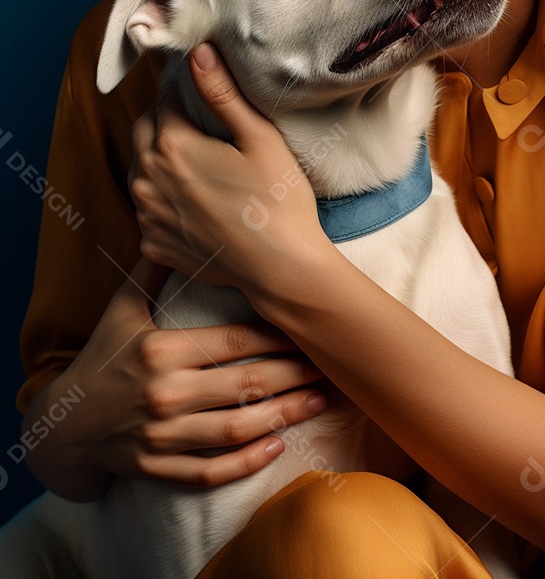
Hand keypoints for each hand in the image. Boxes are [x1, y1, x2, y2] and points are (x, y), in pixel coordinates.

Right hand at [24, 258, 329, 496]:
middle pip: (246, 384)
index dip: (278, 337)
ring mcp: (161, 435)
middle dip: (295, 374)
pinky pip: (211, 471)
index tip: (308, 330)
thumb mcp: (122, 311)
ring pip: (236, 428)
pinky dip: (247, 462)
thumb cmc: (102, 358)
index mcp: (161, 350)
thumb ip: (154, 272)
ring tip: (317, 402)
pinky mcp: (158, 468)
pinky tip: (277, 445)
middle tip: (328, 366)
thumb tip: (177, 225)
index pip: (235, 341)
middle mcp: (164, 393)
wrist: (62, 425)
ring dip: (284, 416)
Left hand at [130, 43, 326, 290]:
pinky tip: (195, 199)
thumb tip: (198, 52)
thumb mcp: (259, 138)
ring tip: (198, 159)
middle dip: (165, 118)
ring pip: (141, 169)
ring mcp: (147, 215)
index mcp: (172, 146)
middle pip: (145, 130)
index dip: (184, 89)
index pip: (165, 99)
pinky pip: (148, 208)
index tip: (202, 88)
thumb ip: (222, 93)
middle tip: (200, 121)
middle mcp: (148, 179)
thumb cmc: (278, 200)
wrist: (281, 269)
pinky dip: (163, 197)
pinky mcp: (153, 244)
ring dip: (159, 157)